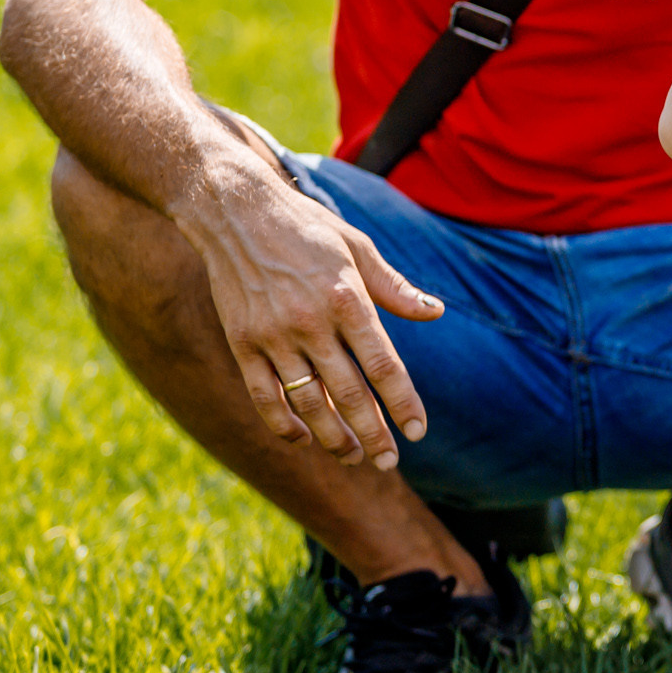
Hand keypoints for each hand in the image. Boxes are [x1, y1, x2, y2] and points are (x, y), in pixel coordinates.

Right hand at [177, 146, 444, 470]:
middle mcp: (311, 322)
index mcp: (348, 298)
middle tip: (389, 462)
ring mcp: (273, 335)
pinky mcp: (242, 343)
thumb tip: (436, 312)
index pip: (384, 367)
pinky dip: (284, 423)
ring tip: (352, 456)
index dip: (403, 404)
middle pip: (350, 394)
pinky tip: (303, 437)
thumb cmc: (307, 228)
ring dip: (333, 437)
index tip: (417, 432)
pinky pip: (265, 397)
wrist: (235, 210)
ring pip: (309, 403)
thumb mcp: (358, 247)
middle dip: (373, 435)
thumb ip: (394, 288)